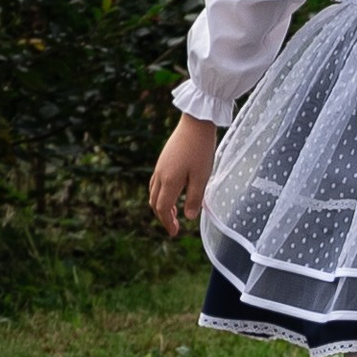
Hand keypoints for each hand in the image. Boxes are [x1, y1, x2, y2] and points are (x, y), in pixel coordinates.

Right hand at [149, 114, 218, 237]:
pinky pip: (156, 183)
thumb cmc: (201, 150)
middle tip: (175, 226)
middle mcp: (160, 175)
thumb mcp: (202, 177)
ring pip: (154, 192)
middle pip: (155, 202)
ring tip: (174, 213)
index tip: (175, 232)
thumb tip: (189, 217)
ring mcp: (160, 166)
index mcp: (169, 181)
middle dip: (163, 217)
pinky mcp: (163, 160)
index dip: (168, 223)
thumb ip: (195, 199)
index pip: (163, 209)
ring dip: (161, 205)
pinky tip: (173, 193)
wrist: (195, 123)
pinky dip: (161, 194)